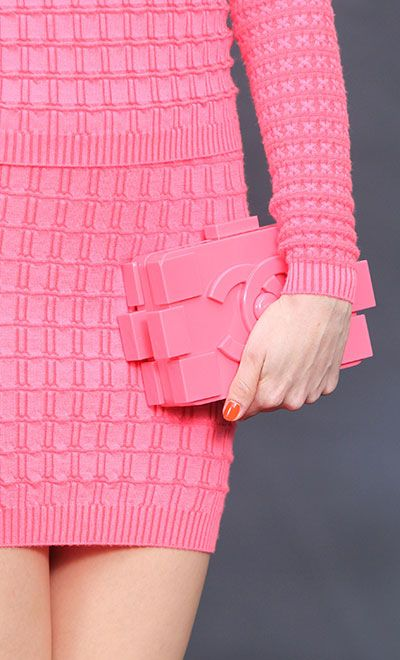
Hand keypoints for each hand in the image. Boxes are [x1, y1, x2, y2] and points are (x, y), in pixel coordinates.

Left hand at [222, 293, 351, 421]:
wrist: (321, 303)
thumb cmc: (287, 321)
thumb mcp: (253, 352)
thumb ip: (242, 387)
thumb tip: (232, 413)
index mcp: (273, 394)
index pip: (248, 409)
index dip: (242, 393)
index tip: (246, 373)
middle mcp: (295, 399)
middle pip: (269, 402)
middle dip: (263, 384)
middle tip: (267, 355)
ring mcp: (314, 391)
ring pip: (290, 395)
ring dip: (285, 380)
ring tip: (286, 351)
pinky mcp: (329, 381)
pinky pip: (310, 386)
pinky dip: (304, 375)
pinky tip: (302, 355)